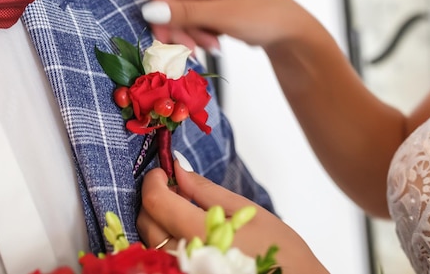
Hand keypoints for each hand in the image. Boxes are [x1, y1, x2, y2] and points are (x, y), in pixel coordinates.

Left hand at [137, 162, 328, 272]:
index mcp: (204, 233)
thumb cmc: (281, 250)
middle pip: (148, 224)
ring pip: (150, 244)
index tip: (161, 173)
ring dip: (158, 223)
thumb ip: (205, 189)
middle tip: (171, 189)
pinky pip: (161, 260)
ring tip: (180, 213)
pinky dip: (165, 243)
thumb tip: (178, 168)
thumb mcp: (247, 210)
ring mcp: (185, 273)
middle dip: (152, 201)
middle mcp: (188, 257)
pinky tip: (183, 235)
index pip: (156, 202)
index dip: (154, 182)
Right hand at [144, 0, 318, 53]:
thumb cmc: (266, 17)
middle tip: (195, 49)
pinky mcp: (206, 4)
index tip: (171, 43)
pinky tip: (214, 42)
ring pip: (177, 17)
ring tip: (213, 45)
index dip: (162, 18)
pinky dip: (197, 36)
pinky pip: (188, 22)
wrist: (289, 32)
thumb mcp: (224, 16)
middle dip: (181, 30)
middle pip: (169, 6)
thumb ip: (186, 13)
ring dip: (191, 36)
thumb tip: (149, 10)